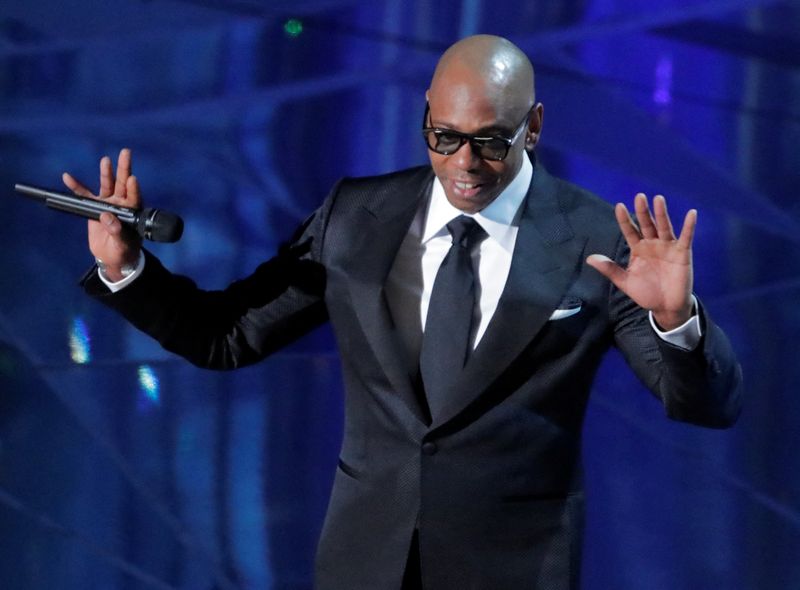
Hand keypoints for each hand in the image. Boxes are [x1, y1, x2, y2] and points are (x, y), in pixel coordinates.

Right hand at [62, 148, 142, 281]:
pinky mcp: (95, 207)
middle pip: (122, 184)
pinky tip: (68, 177)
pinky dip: (76, 186)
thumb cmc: (124, 250)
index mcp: (132, 212)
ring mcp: (108, 203)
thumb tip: (108, 218)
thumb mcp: (122, 245)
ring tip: (106, 160)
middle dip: (124, 168)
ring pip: (107, 185)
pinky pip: (84, 195)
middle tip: (126, 153)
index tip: (132, 179)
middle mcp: (122, 204)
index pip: (134, 197)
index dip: (133, 188)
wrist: (113, 256)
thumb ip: (117, 232)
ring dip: (106, 173)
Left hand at [586, 193, 695, 330]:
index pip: (630, 231)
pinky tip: (691, 213)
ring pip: (664, 227)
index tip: (619, 206)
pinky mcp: (682, 254)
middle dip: (643, 211)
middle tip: (639, 196)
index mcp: (638, 249)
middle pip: (647, 225)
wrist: (665, 307)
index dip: (625, 220)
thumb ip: (609, 269)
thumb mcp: (625, 281)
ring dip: (662, 214)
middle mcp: (652, 244)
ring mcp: (668, 247)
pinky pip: (686, 238)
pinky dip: (689, 226)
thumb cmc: (646, 293)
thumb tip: (589, 259)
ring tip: (658, 199)